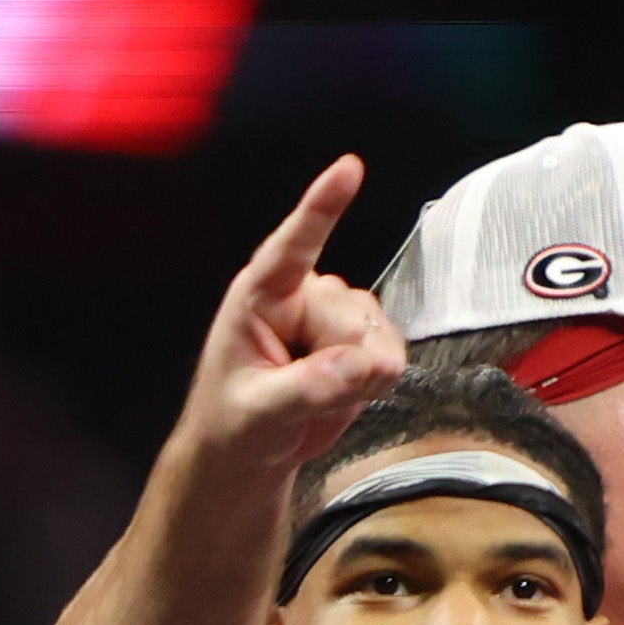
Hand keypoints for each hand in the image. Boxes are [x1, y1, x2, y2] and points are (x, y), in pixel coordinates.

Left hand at [161, 156, 404, 486]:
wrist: (246, 456)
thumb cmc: (233, 425)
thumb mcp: (257, 412)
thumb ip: (306, 388)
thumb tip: (362, 364)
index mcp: (261, 296)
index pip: (293, 245)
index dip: (322, 207)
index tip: (349, 168)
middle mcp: (301, 293)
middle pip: (354, 314)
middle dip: (345, 361)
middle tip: (306, 397)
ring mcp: (334, 315)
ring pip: (378, 333)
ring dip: (359, 376)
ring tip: (315, 397)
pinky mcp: (359, 339)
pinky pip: (391, 351)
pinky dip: (374, 382)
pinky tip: (340, 394)